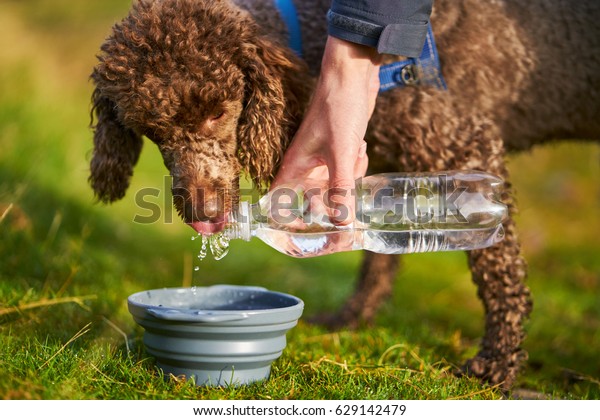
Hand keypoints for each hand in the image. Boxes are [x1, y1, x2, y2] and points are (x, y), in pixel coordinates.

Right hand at [272, 36, 381, 224]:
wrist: (353, 75)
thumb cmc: (339, 108)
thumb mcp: (342, 153)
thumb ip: (342, 189)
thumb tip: (343, 224)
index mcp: (294, 167)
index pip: (277, 204)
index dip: (286, 223)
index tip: (305, 236)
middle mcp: (304, 167)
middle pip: (314, 201)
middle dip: (334, 201)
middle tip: (347, 198)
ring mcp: (322, 160)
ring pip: (335, 187)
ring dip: (351, 177)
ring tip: (354, 152)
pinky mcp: (338, 152)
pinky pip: (348, 172)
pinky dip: (357, 164)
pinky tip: (360, 147)